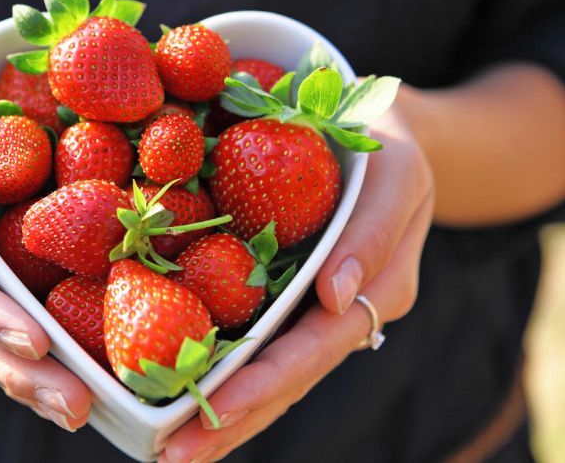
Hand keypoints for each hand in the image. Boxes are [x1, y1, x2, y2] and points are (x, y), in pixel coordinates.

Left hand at [159, 92, 435, 461]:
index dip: (264, 383)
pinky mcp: (288, 296)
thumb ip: (372, 234)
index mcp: (378, 292)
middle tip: (172, 457)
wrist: (380, 134)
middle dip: (232, 420)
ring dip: (222, 414)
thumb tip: (335, 297)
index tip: (211, 412)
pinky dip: (221, 372)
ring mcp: (314, 311)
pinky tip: (179, 391)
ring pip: (270, 374)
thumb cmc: (387, 147)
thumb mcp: (396, 175)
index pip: (314, 349)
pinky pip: (255, 340)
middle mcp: (343, 314)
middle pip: (287, 381)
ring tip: (167, 450)